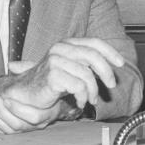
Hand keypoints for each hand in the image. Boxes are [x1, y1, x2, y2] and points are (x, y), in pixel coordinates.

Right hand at [0, 37, 124, 132]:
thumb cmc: (49, 82)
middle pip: (94, 56)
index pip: (94, 42)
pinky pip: (78, 87)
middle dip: (107, 72)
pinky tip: (79, 102)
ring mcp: (55, 61)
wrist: (24, 93)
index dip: (110, 52)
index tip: (120, 64)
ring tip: (91, 99)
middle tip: (111, 86)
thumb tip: (114, 62)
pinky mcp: (52, 75)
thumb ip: (87, 63)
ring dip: (93, 91)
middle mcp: (60, 49)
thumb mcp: (71, 68)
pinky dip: (83, 97)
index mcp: (66, 44)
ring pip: (87, 75)